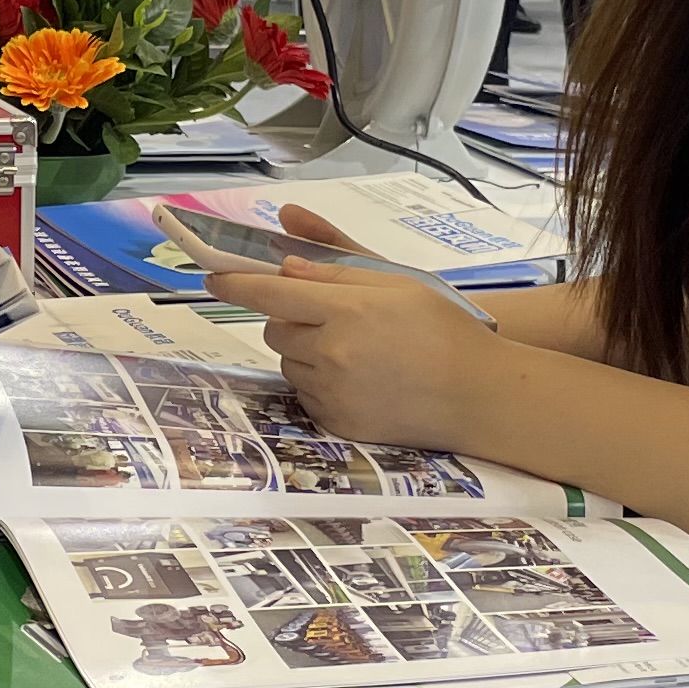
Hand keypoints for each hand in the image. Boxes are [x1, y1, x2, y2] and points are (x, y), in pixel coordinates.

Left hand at [204, 227, 505, 451]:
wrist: (477, 393)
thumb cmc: (443, 328)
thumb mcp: (396, 282)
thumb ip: (335, 270)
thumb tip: (285, 266)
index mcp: (347, 310)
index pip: (270, 292)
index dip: (235, 282)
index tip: (211, 275)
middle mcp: (332, 353)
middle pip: (275, 328)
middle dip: (290, 317)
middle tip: (330, 315)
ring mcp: (332, 391)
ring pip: (287, 361)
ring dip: (304, 350)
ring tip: (354, 348)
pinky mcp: (336, 421)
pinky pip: (304, 393)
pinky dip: (317, 381)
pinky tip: (358, 377)